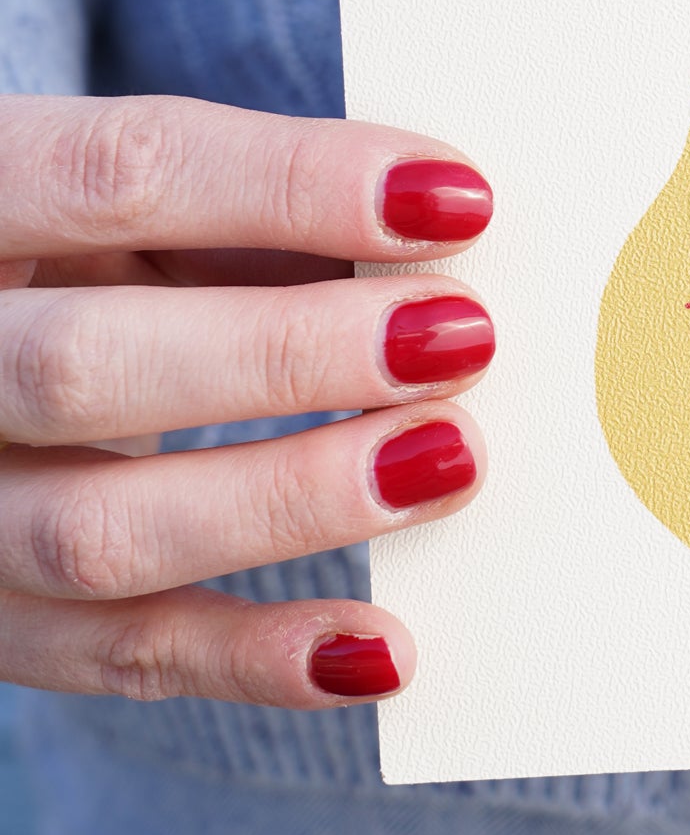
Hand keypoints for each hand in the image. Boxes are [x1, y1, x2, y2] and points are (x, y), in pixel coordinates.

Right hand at [0, 95, 496, 704]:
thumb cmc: (90, 247)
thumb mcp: (139, 197)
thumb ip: (256, 209)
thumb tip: (438, 230)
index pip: (121, 174)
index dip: (295, 184)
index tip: (456, 200)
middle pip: (85, 364)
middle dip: (292, 353)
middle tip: (459, 338)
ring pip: (93, 533)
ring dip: (292, 501)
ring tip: (447, 462)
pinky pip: (111, 659)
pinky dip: (255, 660)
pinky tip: (380, 644)